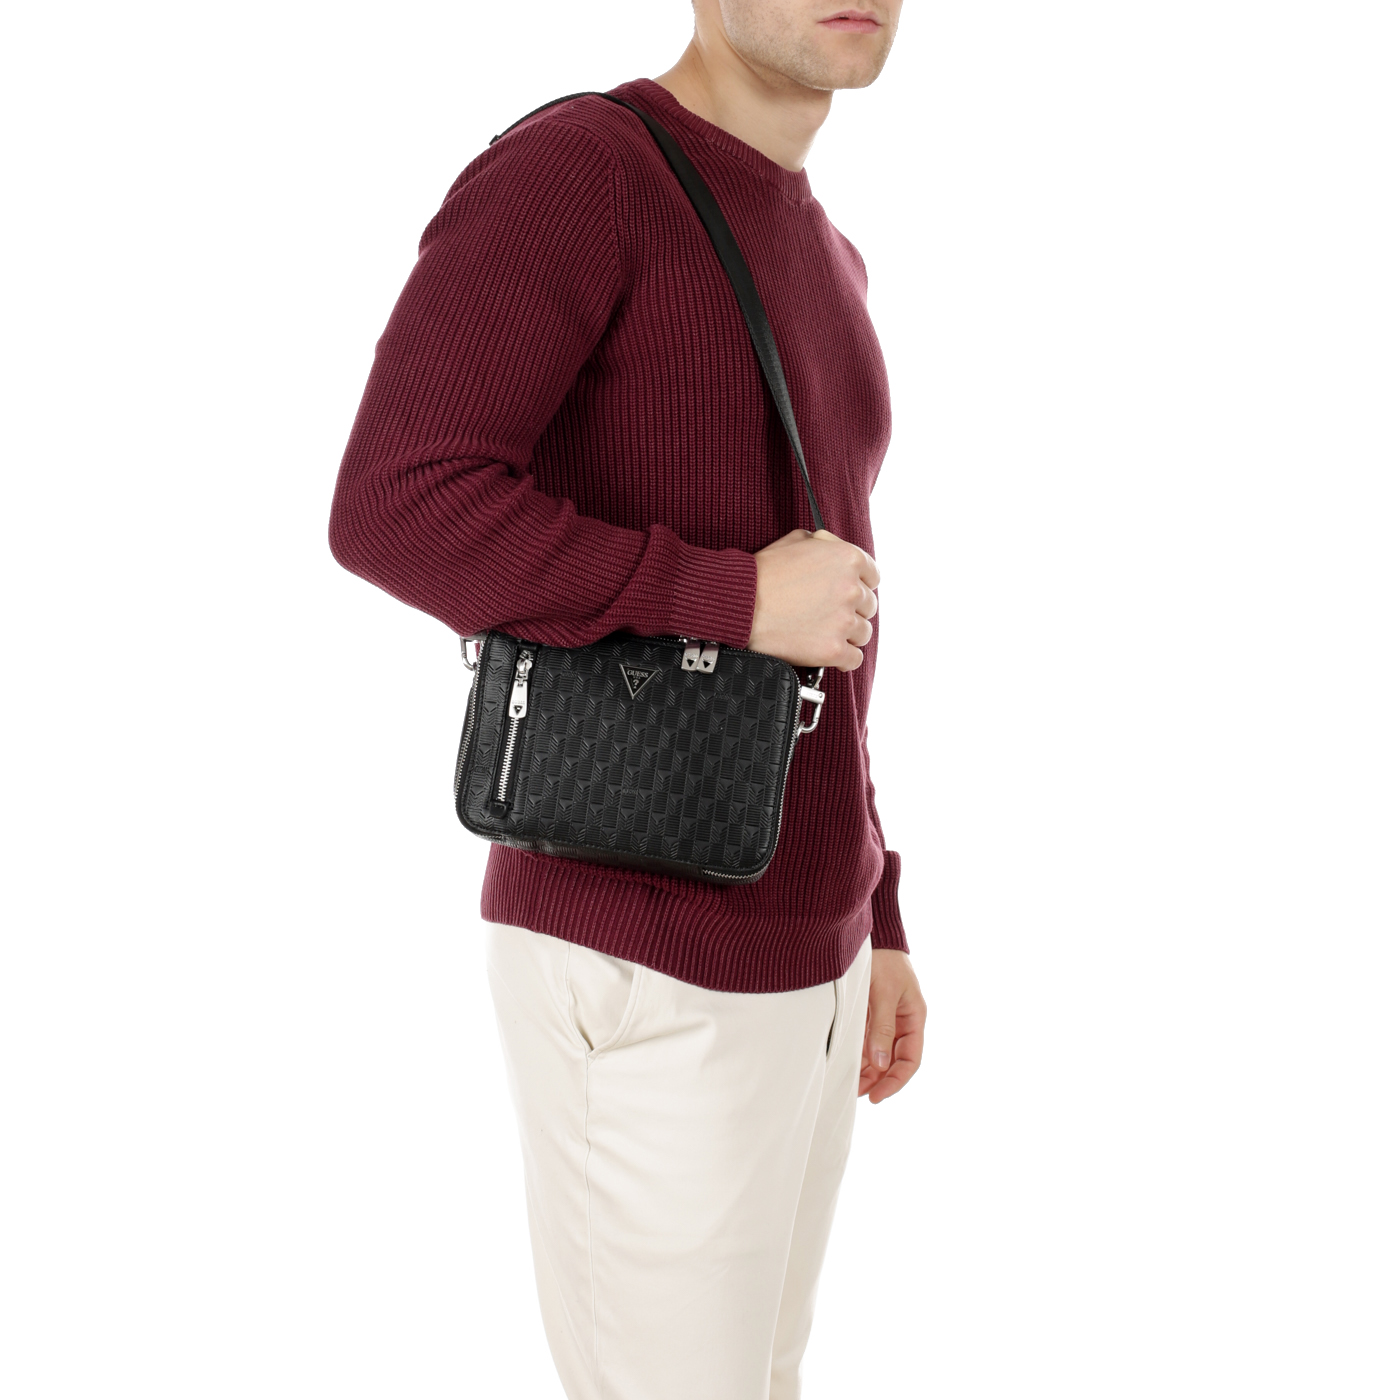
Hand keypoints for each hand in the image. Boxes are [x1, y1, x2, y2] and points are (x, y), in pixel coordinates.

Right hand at [748, 528, 879, 670]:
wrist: (740, 604)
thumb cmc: (762, 573)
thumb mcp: (794, 541)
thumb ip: (822, 544)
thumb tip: (830, 548)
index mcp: (848, 558)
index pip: (872, 576)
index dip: (857, 585)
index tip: (845, 593)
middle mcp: (852, 589)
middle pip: (868, 606)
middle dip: (851, 610)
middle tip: (827, 614)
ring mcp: (844, 621)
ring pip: (863, 633)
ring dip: (847, 634)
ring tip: (823, 633)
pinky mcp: (833, 650)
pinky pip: (854, 659)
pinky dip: (843, 659)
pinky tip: (828, 653)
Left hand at [861, 949, 925, 1103]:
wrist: (872, 934)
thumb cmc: (883, 959)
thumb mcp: (884, 993)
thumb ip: (881, 1028)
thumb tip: (879, 1063)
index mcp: (914, 1017)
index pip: (910, 1059)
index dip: (895, 1080)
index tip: (878, 1096)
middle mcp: (902, 1021)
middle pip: (894, 1060)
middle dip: (879, 1079)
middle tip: (860, 1094)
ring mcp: (886, 1017)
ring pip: (879, 1053)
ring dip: (867, 1070)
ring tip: (851, 1084)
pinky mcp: (871, 1012)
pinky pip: (867, 1040)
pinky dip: (859, 1054)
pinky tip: (848, 1064)